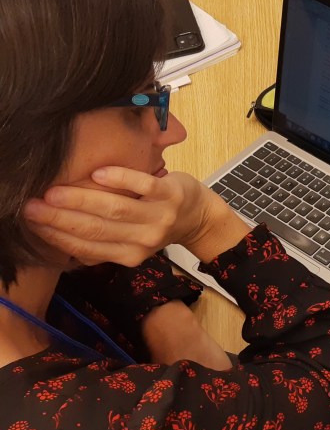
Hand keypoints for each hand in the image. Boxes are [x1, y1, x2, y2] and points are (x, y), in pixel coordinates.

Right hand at [23, 166, 241, 265]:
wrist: (200, 216)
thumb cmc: (155, 224)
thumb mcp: (130, 242)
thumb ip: (101, 243)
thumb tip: (54, 237)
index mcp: (128, 255)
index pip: (86, 248)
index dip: (56, 237)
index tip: (30, 223)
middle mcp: (143, 240)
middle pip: (95, 230)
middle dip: (59, 219)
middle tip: (31, 207)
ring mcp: (158, 217)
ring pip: (115, 210)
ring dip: (82, 200)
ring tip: (53, 192)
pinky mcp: (171, 194)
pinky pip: (144, 186)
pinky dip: (121, 180)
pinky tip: (98, 174)